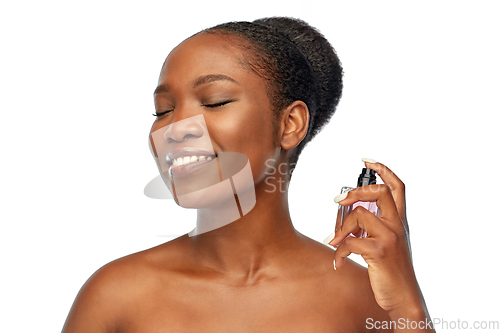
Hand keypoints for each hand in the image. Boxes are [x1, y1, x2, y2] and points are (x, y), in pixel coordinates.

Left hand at [328, 159, 422, 314]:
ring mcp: (389, 238)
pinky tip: (337, 261)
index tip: (366, 160)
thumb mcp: (390, 244)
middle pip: (380, 192)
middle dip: (355, 191)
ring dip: (341, 227)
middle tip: (338, 201)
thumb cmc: (392, 271)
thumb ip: (375, 227)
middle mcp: (397, 226)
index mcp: (400, 222)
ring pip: (359, 214)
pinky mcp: (379, 252)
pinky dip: (338, 251)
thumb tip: (348, 215)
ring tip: (334, 241)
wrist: (404, 298)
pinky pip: (350, 242)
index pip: (398, 187)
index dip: (383, 170)